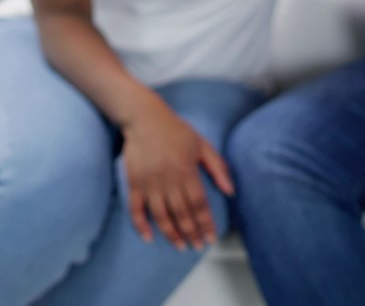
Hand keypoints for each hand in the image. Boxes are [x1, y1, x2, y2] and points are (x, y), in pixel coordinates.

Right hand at [119, 100, 234, 251]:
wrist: (143, 117)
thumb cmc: (176, 130)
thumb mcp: (202, 145)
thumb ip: (218, 168)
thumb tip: (231, 191)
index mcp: (186, 170)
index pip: (199, 204)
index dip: (206, 223)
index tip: (212, 238)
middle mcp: (167, 179)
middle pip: (181, 213)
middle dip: (191, 233)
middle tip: (198, 246)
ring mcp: (149, 182)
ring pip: (160, 215)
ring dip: (171, 233)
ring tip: (180, 246)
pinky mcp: (134, 182)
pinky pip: (135, 208)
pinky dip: (141, 225)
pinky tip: (149, 238)